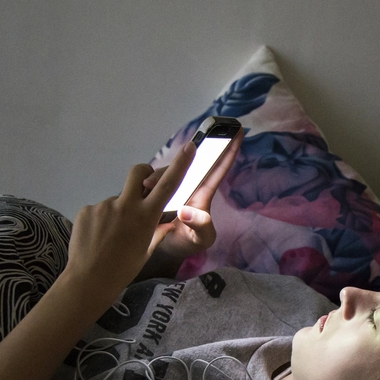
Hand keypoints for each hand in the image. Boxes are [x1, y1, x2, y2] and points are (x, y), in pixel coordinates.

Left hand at [64, 141, 195, 305]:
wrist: (89, 280)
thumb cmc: (123, 269)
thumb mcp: (146, 251)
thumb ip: (157, 231)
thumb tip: (167, 221)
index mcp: (145, 217)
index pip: (167, 185)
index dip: (180, 164)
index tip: (190, 146)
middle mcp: (125, 205)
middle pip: (138, 173)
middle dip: (144, 174)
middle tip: (143, 186)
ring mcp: (104, 206)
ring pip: (117, 201)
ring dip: (118, 212)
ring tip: (111, 237)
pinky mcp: (86, 210)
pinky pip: (98, 211)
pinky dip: (101, 222)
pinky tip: (98, 239)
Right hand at [141, 128, 242, 263]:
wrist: (166, 250)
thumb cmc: (189, 242)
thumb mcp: (200, 239)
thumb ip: (199, 226)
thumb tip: (185, 212)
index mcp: (204, 194)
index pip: (219, 168)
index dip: (230, 150)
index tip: (239, 129)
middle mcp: (190, 186)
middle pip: (189, 163)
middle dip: (181, 157)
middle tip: (171, 162)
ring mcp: (174, 187)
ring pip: (168, 170)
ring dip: (158, 174)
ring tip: (147, 185)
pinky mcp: (158, 190)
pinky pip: (153, 178)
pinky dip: (146, 181)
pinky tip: (140, 188)